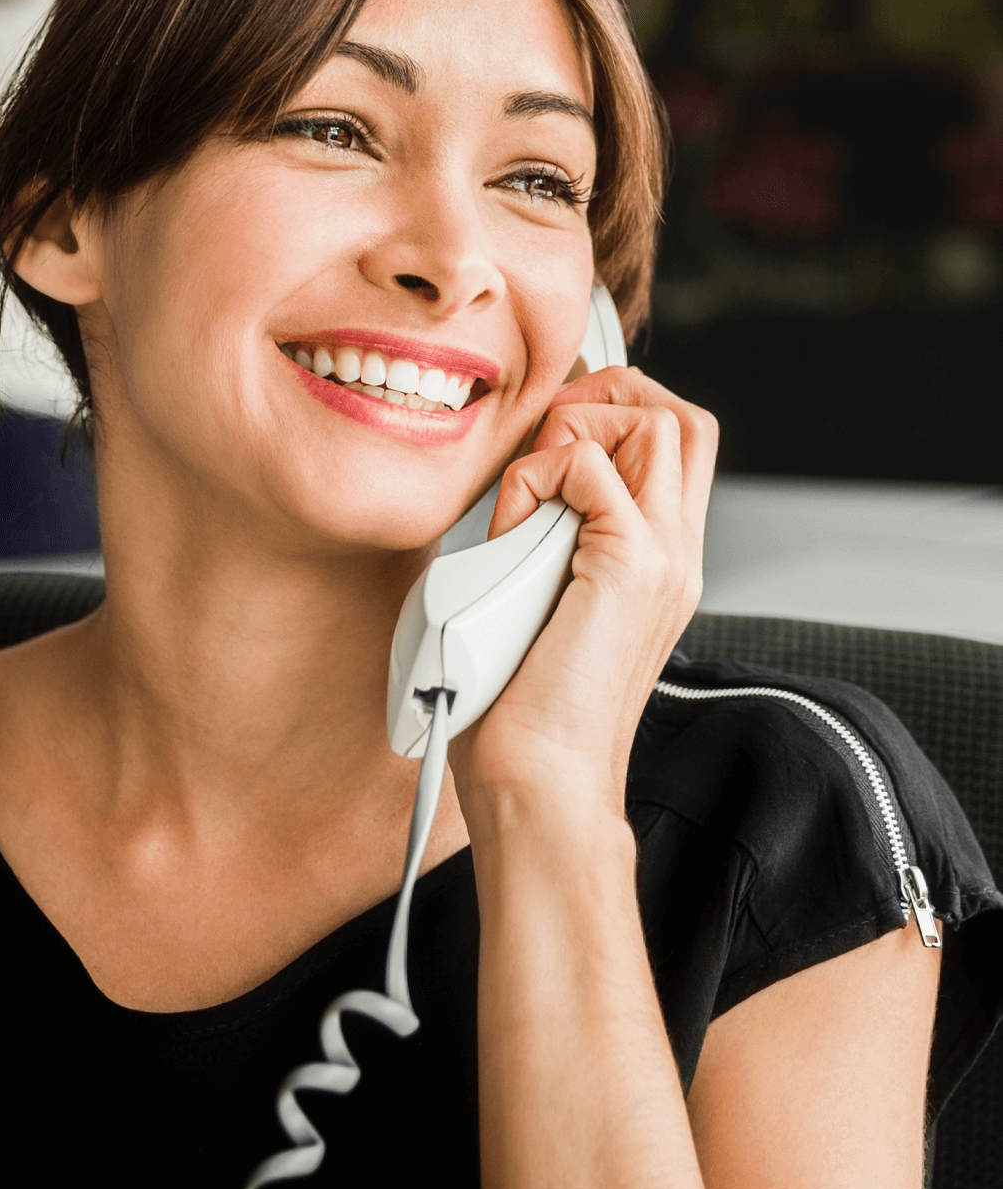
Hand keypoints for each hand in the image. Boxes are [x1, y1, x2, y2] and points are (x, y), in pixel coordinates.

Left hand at [451, 367, 717, 822]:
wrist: (540, 791)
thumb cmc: (521, 718)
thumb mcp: (539, 606)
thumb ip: (546, 546)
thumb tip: (505, 500)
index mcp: (660, 564)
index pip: (676, 446)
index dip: (613, 414)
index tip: (543, 443)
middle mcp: (676, 556)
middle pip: (684, 418)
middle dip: (606, 397)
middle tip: (543, 441)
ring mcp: (663, 560)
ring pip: (660, 422)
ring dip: (576, 430)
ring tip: (529, 491)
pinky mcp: (628, 568)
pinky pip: (592, 466)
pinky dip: (541, 472)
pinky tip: (511, 525)